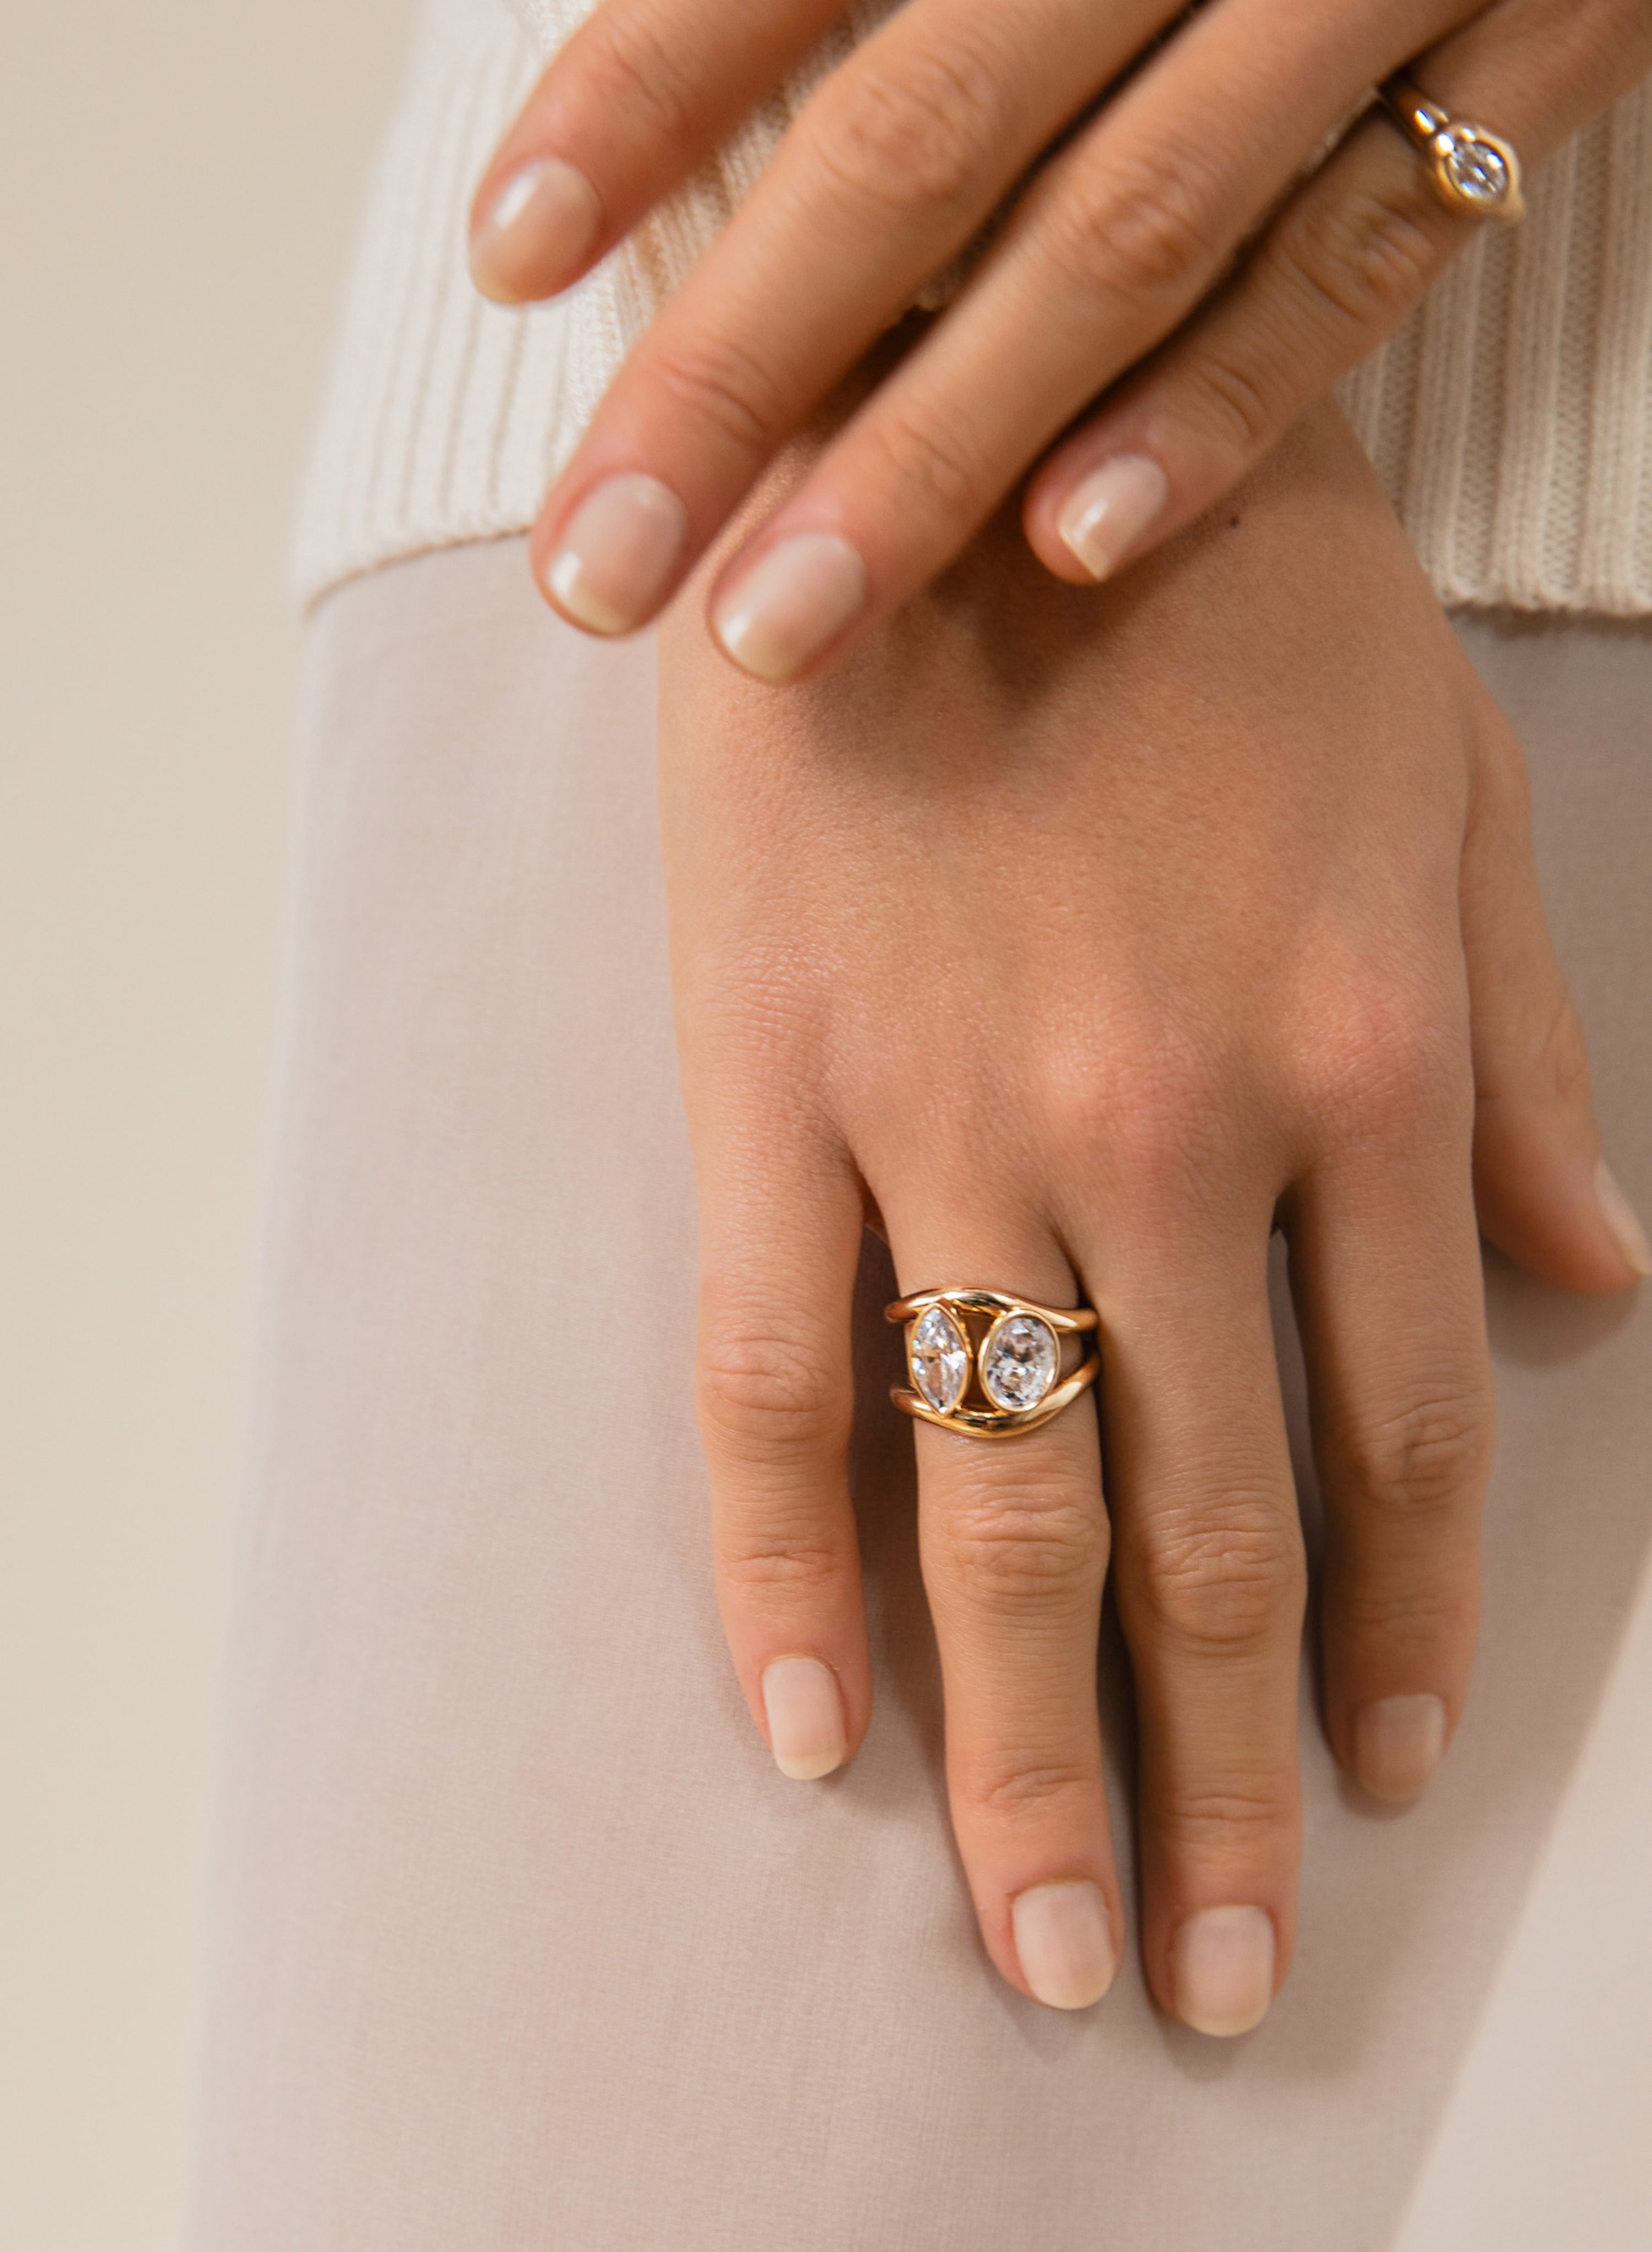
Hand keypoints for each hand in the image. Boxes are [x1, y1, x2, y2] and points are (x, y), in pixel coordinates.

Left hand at [470, 0, 1648, 674]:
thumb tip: (686, 81)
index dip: (642, 98)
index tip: (511, 258)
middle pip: (919, 136)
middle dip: (735, 369)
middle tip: (596, 571)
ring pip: (1121, 231)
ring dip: (932, 449)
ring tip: (777, 628)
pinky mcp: (1536, 57)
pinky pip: (1356, 261)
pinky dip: (1215, 408)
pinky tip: (1071, 549)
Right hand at [659, 401, 1645, 2028]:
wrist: (961, 421)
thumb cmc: (1229, 603)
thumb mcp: (1448, 798)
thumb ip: (1524, 1066)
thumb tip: (1594, 1294)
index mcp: (1355, 1066)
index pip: (1390, 1436)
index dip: (1397, 1635)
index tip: (1384, 1790)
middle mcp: (1165, 1137)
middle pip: (1199, 1529)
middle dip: (1219, 1780)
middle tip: (1209, 1977)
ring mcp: (953, 1128)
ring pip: (999, 1505)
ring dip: (1032, 1753)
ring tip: (1052, 1942)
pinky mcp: (768, 1086)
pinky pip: (773, 1376)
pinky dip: (785, 1569)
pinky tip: (811, 1734)